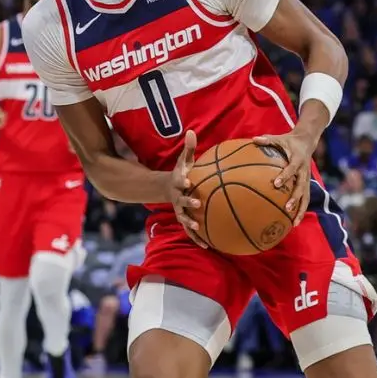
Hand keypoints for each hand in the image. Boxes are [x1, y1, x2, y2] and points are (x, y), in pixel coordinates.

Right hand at [166, 131, 207, 247]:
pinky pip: (190, 231)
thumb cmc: (183, 173)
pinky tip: (208, 246)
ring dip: (190, 224)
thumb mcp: (184, 161)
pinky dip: (197, 238)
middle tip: (197, 204)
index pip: (179, 181)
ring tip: (198, 229)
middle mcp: (177, 198)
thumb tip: (191, 131)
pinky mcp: (184, 219)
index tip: (188, 182)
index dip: (182, 182)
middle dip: (188, 203)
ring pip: (183, 219)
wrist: (168, 188)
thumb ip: (189, 148)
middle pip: (181, 202)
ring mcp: (179, 210)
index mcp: (178, 183)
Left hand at [252, 130, 316, 222]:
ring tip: (294, 223)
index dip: (285, 176)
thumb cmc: (288, 141)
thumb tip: (253, 139)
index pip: (291, 169)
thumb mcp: (279, 138)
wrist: (307, 141)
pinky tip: (294, 222)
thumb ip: (267, 140)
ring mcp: (306, 179)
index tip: (276, 184)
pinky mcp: (307, 184)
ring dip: (301, 209)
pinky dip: (301, 210)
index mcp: (297, 160)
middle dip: (295, 198)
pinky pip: (305, 199)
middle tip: (287, 208)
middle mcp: (304, 171)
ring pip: (306, 196)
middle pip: (301, 187)